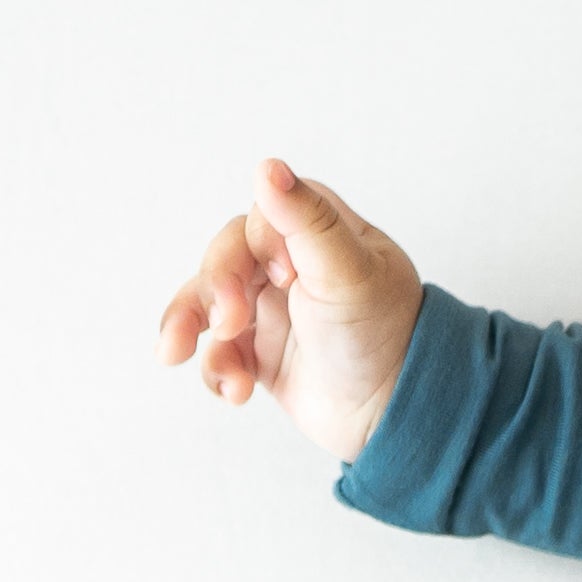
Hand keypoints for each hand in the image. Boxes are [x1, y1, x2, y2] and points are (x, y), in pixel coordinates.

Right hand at [154, 158, 424, 462]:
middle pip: (224, 258)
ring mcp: (272, 309)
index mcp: (318, 233)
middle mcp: (290, 265)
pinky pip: (217, 351)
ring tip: (182, 353)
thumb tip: (268, 168)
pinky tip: (234, 389)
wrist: (399, 414)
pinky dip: (217, 368)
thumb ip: (308, 220)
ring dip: (191, 327)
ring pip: (207, 304)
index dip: (256, 246)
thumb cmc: (385, 337)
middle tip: (230, 323)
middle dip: (216, 289)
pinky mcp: (260, 353)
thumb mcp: (349, 272)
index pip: (259, 219)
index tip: (285, 279)